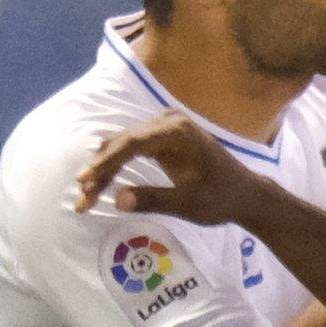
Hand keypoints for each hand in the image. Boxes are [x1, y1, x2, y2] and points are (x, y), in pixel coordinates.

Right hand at [76, 113, 308, 236]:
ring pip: (124, 144)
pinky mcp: (162, 137)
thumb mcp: (190, 204)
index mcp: (178, 132)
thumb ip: (154, 200)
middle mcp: (169, 122)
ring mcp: (165, 127)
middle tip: (81, 197)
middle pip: (124, 142)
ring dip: (104, 168)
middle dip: (100, 170)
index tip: (87, 180)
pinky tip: (98, 180)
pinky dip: (116, 165)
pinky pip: (132, 147)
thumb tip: (117, 200)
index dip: (107, 161)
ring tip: (85, 194)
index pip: (133, 142)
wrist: (245, 193)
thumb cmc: (222, 199)